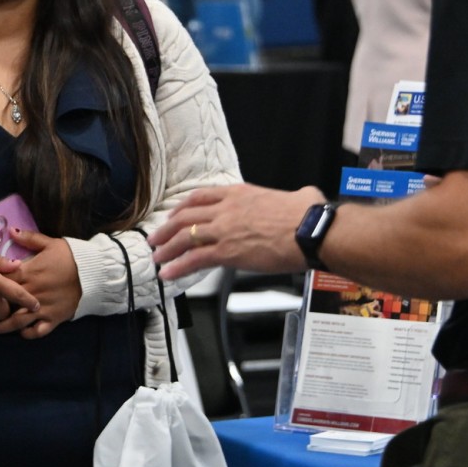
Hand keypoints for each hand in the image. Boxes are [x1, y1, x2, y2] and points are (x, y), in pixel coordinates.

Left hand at [0, 230, 81, 337]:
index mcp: (28, 274)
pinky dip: (28, 334)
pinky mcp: (54, 318)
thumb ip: (29, 239)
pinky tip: (21, 332)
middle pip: (5, 304)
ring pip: (17, 322)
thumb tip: (11, 231)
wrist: (94, 273)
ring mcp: (42, 308)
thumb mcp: (50, 243)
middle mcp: (32, 293)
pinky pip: (38, 331)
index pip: (2, 281)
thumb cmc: (70, 256)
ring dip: (3, 327)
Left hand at [147, 183, 325, 279]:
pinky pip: (194, 259)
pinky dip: (178, 266)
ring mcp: (224, 230)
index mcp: (239, 193)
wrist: (310, 231)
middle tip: (156, 237)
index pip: (201, 196)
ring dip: (167, 248)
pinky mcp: (227, 252)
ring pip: (184, 237)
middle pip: (186, 216)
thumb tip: (307, 196)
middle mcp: (226, 209)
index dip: (183, 207)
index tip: (175, 214)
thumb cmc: (309, 216)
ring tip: (157, 257)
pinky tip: (168, 273)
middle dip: (167, 228)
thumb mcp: (298, 196)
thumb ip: (295, 196)